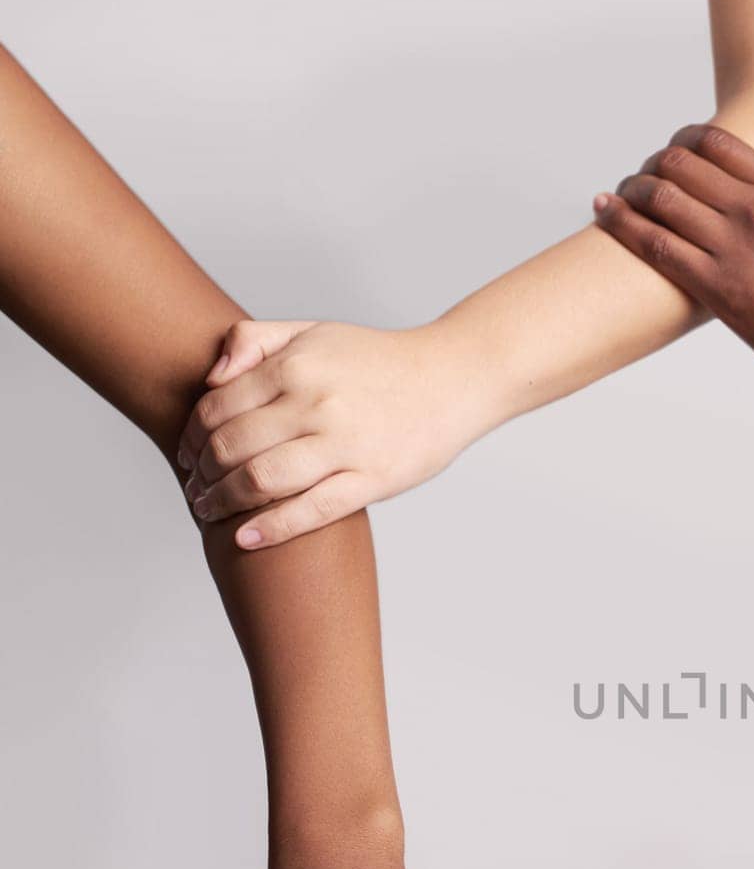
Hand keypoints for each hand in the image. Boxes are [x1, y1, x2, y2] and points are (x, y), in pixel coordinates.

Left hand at [177, 319, 490, 548]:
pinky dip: (271, 527)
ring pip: (261, 480)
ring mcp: (345, 445)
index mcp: (296, 366)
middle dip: (201, 472)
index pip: (217, 408)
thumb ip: (254, 340)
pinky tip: (245, 537)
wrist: (453, 379)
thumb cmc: (381, 361)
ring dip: (223, 501)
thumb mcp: (314, 331)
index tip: (186, 454)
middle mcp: (316, 403)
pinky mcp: (373, 479)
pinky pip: (311, 510)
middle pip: (231, 447)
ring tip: (209, 511)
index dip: (191, 436)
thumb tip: (212, 379)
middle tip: (194, 487)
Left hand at [592, 124, 753, 406]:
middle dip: (651, 166)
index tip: (668, 155)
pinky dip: (621, 223)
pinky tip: (604, 212)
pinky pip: (655, 244)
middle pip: (681, 163)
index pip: (717, 141)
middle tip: (637, 180)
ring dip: (630, 191)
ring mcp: (736, 246)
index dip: (681, 142)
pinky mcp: (719, 287)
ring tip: (614, 197)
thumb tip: (744, 212)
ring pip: (661, 197)